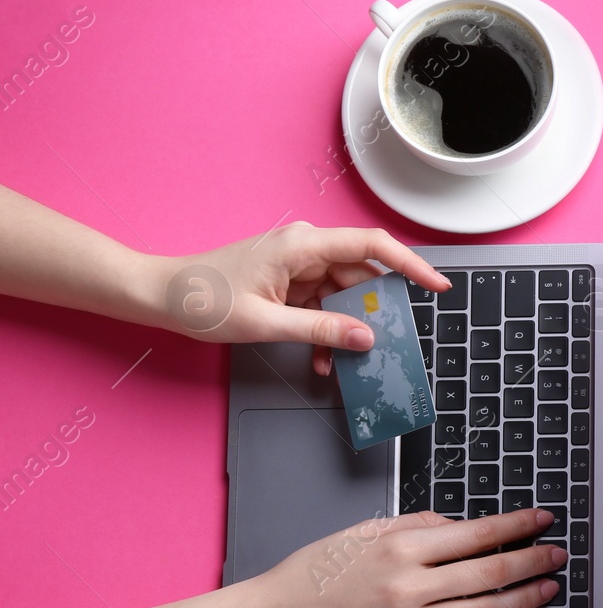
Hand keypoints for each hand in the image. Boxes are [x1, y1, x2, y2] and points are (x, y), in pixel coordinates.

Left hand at [151, 221, 450, 375]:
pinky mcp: (290, 280)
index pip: (372, 246)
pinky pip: (323, 305)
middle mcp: (305, 248)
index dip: (411, 265)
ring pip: (344, 296)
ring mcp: (298, 264)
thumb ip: (321, 331)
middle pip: (361, 277)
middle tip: (383, 347)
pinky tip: (321, 357)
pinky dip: (326, 331)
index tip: (436, 286)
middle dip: (373, 315)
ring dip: (346, 330)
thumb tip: (366, 338)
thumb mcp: (267, 323)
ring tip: (340, 362)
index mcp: (303, 245)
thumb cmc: (203, 300)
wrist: (161, 295)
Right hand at [247, 508, 565, 607]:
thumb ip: (416, 525)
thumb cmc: (313, 573)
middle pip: (489, 574)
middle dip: (531, 562)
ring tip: (545, 590)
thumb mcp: (362, 532)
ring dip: (522, 601)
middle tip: (556, 556)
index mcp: (400, 548)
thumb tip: (460, 526)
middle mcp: (408, 587)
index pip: (476, 534)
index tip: (542, 521)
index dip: (516, 527)